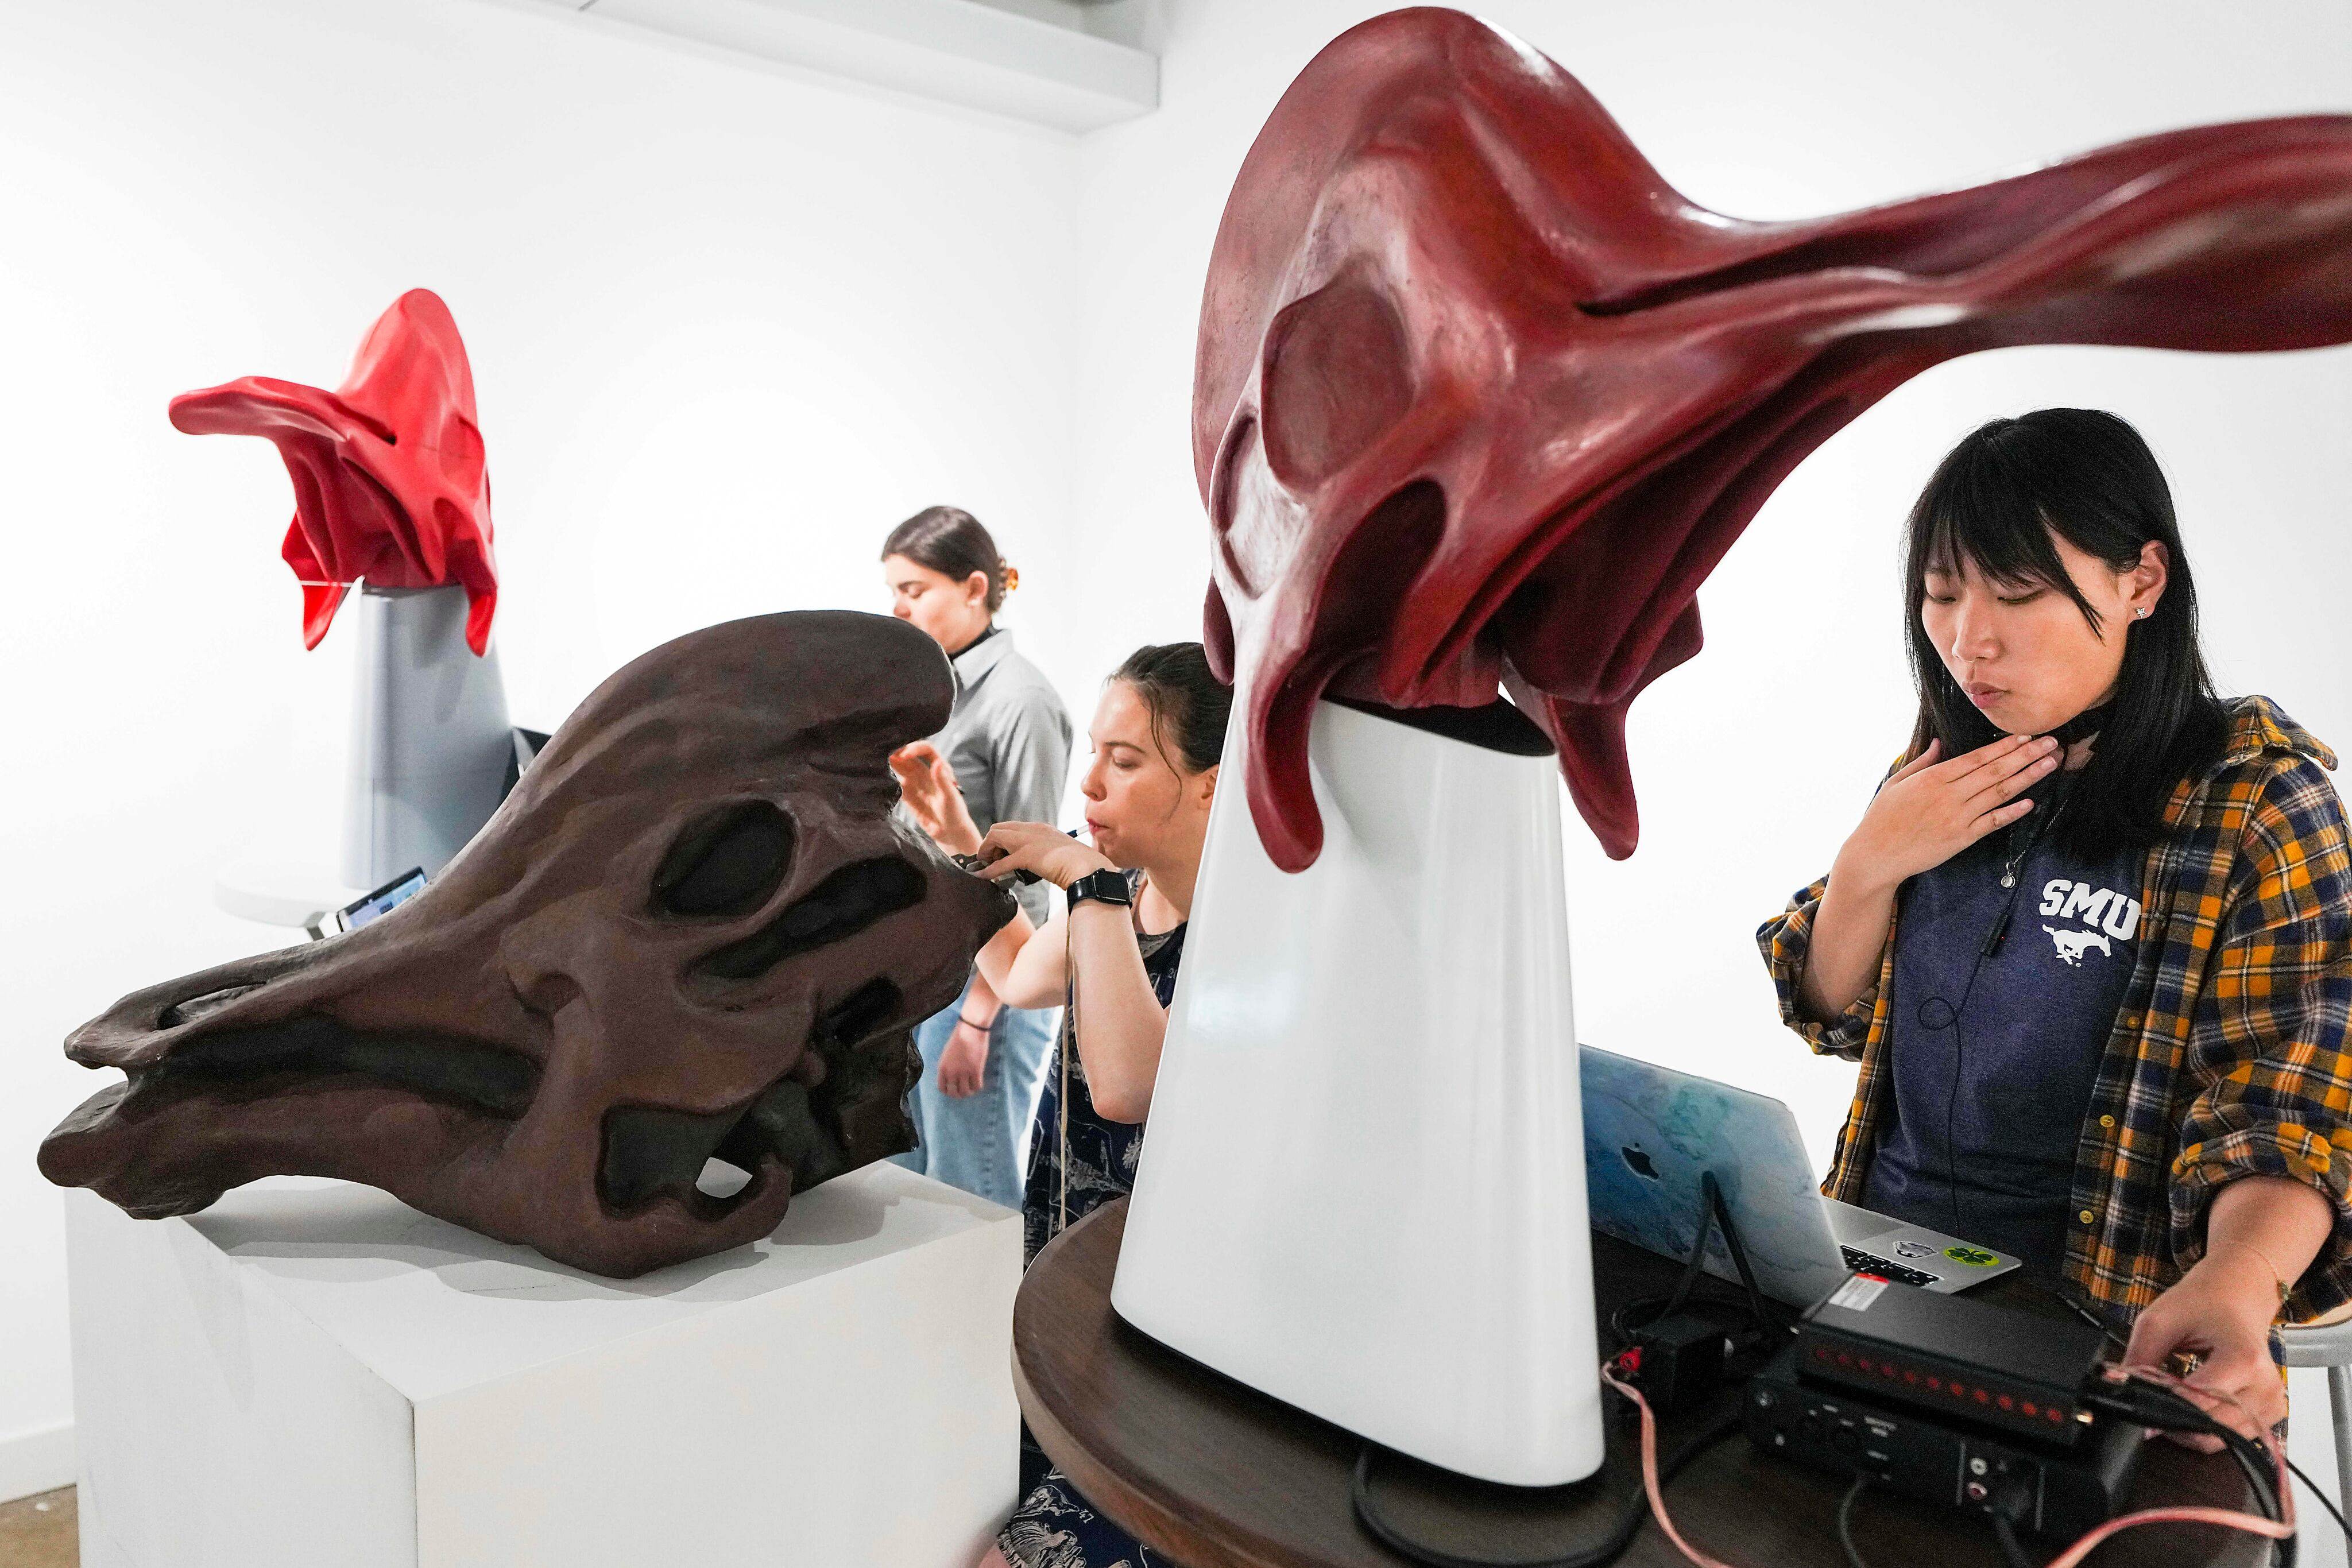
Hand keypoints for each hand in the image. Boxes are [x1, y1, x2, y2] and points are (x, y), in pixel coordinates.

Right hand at [890, 742, 981, 855]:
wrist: (950, 833)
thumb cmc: (955, 814)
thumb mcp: (950, 797)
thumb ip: (942, 780)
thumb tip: (936, 763)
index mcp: (940, 768)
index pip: (926, 750)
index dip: (914, 748)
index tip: (904, 754)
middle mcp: (926, 772)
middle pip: (910, 756)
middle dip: (898, 752)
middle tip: (883, 753)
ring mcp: (916, 783)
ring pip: (901, 768)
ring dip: (891, 763)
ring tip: (878, 761)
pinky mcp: (908, 795)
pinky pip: (896, 783)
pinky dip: (889, 778)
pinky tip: (879, 775)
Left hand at [938, 1016, 989, 1097]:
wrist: (970, 1030)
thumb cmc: (959, 1039)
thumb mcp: (947, 1055)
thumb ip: (948, 1067)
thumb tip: (952, 1079)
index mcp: (942, 1068)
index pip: (942, 1088)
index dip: (948, 1092)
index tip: (953, 1091)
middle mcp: (952, 1072)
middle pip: (954, 1093)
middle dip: (959, 1095)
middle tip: (964, 1092)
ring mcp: (964, 1072)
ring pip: (966, 1092)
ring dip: (969, 1092)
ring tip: (971, 1089)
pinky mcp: (976, 1071)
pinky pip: (977, 1086)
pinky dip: (977, 1087)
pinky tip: (978, 1083)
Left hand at [976, 820, 1113, 890]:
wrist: (1088, 868)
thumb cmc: (1080, 864)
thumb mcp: (1061, 852)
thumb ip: (1048, 853)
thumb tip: (1043, 864)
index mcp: (1042, 828)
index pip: (1012, 827)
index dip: (1001, 840)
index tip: (999, 853)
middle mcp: (1033, 830)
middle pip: (999, 828)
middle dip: (990, 843)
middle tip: (990, 860)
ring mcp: (1029, 841)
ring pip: (995, 837)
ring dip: (987, 852)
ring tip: (986, 866)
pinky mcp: (1027, 856)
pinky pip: (1001, 863)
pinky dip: (990, 870)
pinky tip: (984, 877)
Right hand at [1831, 733, 2060, 895]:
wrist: (1876, 854)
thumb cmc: (1882, 817)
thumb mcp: (1896, 782)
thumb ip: (1922, 761)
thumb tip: (1940, 743)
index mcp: (1933, 777)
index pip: (1977, 757)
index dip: (2004, 746)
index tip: (2026, 736)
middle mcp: (1949, 795)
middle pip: (1996, 770)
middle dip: (2026, 755)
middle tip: (2051, 743)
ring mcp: (1957, 817)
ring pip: (2000, 792)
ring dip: (2028, 777)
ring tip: (2050, 764)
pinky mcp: (1961, 838)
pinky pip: (1992, 823)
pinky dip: (2012, 812)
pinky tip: (2030, 803)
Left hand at [2122, 1255, 2284, 1450]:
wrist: (2236, 1297)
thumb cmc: (2201, 1304)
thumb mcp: (2158, 1321)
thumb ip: (2140, 1358)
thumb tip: (2120, 1388)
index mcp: (2243, 1359)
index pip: (2201, 1401)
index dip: (2165, 1409)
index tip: (2140, 1413)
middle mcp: (2265, 1385)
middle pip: (2212, 1426)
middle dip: (2175, 1420)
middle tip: (2152, 1403)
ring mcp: (2272, 1402)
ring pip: (2222, 1437)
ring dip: (2192, 1426)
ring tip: (2174, 1399)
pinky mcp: (2271, 1412)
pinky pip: (2234, 1435)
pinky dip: (2209, 1426)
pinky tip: (2195, 1404)